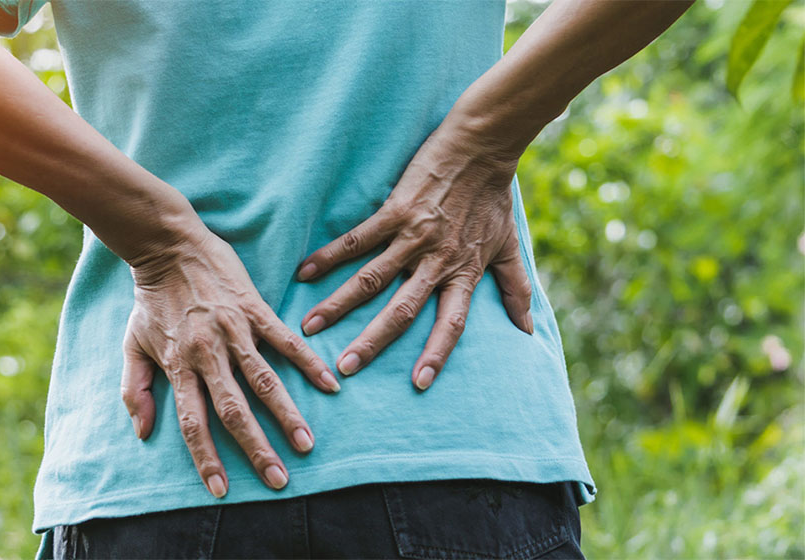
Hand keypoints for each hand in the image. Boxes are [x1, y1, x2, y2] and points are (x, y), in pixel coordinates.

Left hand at [120, 225, 340, 497]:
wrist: (168, 246)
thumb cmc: (151, 300)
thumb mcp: (132, 345)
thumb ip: (135, 390)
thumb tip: (143, 433)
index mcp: (178, 366)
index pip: (192, 422)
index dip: (206, 458)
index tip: (221, 490)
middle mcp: (206, 353)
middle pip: (233, 410)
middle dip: (255, 448)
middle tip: (278, 481)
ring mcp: (233, 330)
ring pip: (263, 380)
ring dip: (285, 414)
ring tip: (306, 444)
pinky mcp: (253, 308)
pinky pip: (284, 340)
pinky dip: (307, 362)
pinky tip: (329, 384)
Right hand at [295, 120, 533, 390]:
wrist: (481, 147)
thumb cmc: (493, 198)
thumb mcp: (508, 247)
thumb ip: (516, 289)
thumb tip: (528, 330)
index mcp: (463, 273)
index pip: (451, 323)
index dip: (436, 354)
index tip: (419, 384)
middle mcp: (437, 261)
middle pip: (401, 311)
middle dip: (372, 342)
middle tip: (344, 368)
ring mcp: (413, 236)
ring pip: (371, 279)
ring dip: (339, 305)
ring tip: (310, 327)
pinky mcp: (394, 211)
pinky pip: (358, 240)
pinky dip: (330, 256)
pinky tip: (305, 272)